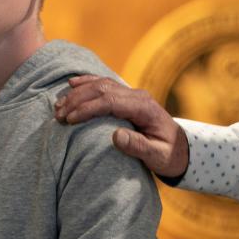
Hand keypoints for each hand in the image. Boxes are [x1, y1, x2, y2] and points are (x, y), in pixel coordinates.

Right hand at [54, 75, 188, 177]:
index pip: (110, 101)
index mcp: (144, 107)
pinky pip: (104, 83)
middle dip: (77, 100)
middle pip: (101, 89)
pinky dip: (86, 82)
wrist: (180, 147)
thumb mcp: (158, 157)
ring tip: (58, 105)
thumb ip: (138, 147)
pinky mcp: (126, 95)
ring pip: (100, 84)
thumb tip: (116, 136)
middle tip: (58, 114)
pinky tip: (71, 84)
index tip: (69, 119)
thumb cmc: (169, 155)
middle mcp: (137, 95)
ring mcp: (131, 93)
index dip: (87, 108)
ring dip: (77, 93)